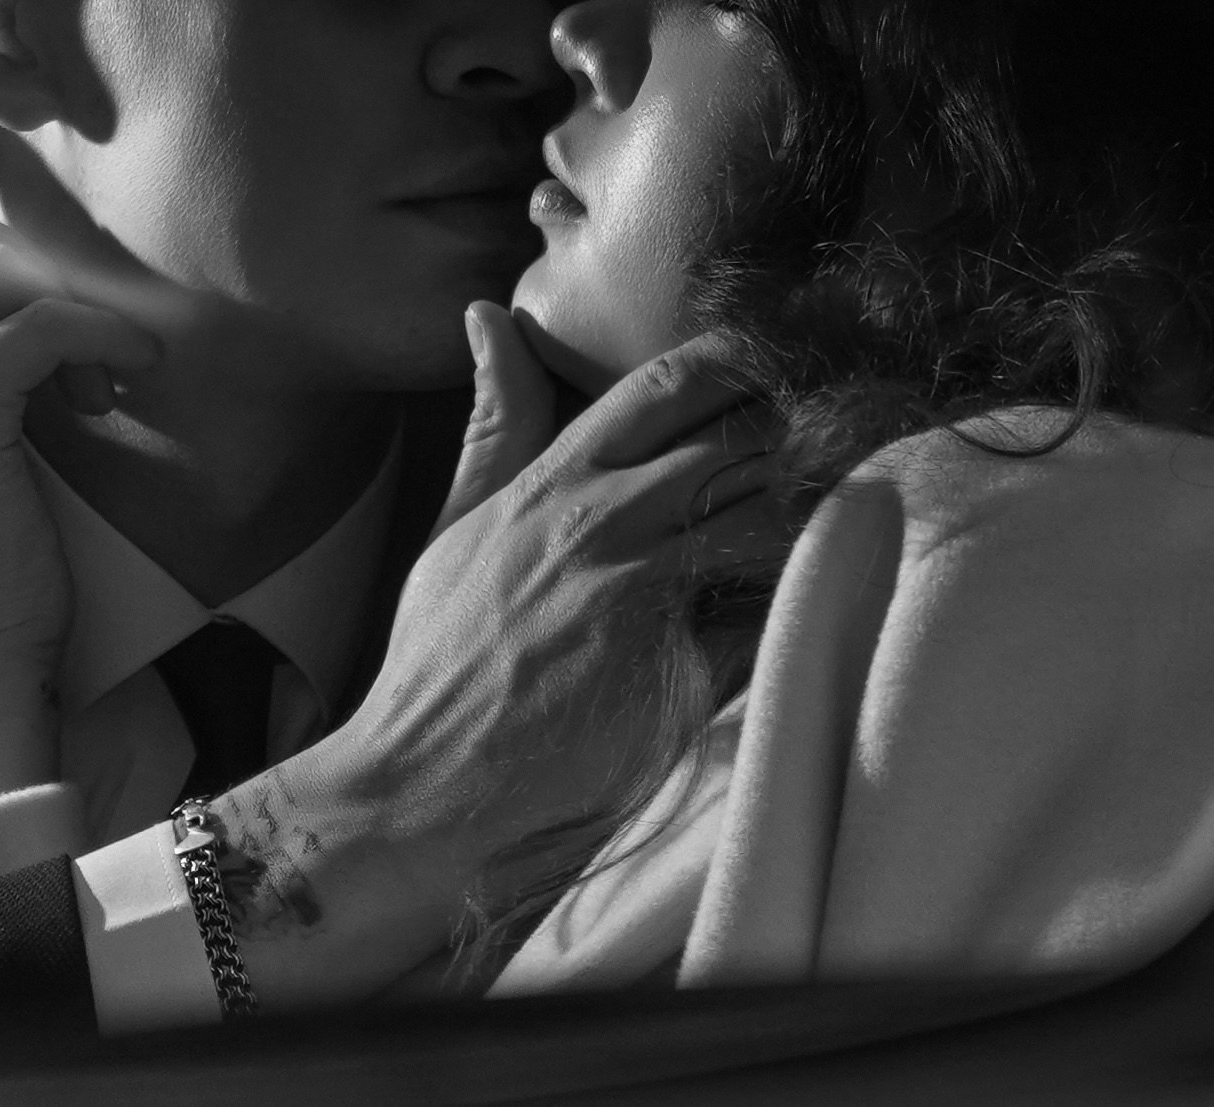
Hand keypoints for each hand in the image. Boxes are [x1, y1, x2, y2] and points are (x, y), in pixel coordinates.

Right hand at [217, 308, 792, 1005]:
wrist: (421, 789)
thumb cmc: (437, 662)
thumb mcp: (454, 527)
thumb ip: (494, 424)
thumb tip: (487, 316)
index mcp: (554, 481)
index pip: (670, 383)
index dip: (742, 363)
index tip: (779, 373)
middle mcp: (603, 522)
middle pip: (747, 440)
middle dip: (801, 442)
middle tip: (832, 460)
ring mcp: (643, 595)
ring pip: (776, 519)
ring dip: (815, 524)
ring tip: (832, 539)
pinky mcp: (679, 674)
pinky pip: (772, 616)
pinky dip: (800, 609)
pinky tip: (812, 613)